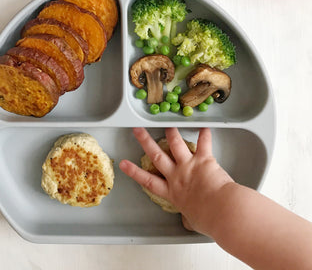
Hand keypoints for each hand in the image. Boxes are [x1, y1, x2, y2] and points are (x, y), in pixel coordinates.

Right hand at [119, 127, 233, 234]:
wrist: (221, 211)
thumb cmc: (208, 219)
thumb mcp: (192, 221)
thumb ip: (189, 218)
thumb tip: (190, 221)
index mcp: (173, 192)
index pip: (149, 181)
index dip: (135, 172)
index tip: (125, 164)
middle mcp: (177, 176)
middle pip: (157, 156)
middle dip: (146, 142)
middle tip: (138, 131)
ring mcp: (189, 166)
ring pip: (176, 144)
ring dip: (171, 133)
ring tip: (167, 124)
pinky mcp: (203, 159)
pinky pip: (204, 143)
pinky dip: (205, 135)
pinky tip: (204, 127)